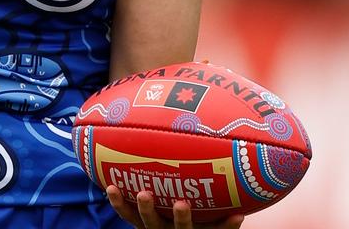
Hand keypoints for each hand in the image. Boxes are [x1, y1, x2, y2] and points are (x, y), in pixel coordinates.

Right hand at [106, 185, 244, 228]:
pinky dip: (228, 224)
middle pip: (151, 224)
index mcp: (152, 222)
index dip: (119, 202)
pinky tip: (238, 213)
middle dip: (147, 209)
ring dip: (181, 217)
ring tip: (182, 203)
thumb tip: (144, 129)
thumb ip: (156, 172)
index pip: (129, 214)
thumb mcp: (165, 195)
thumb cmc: (180, 205)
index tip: (111, 186)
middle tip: (145, 193)